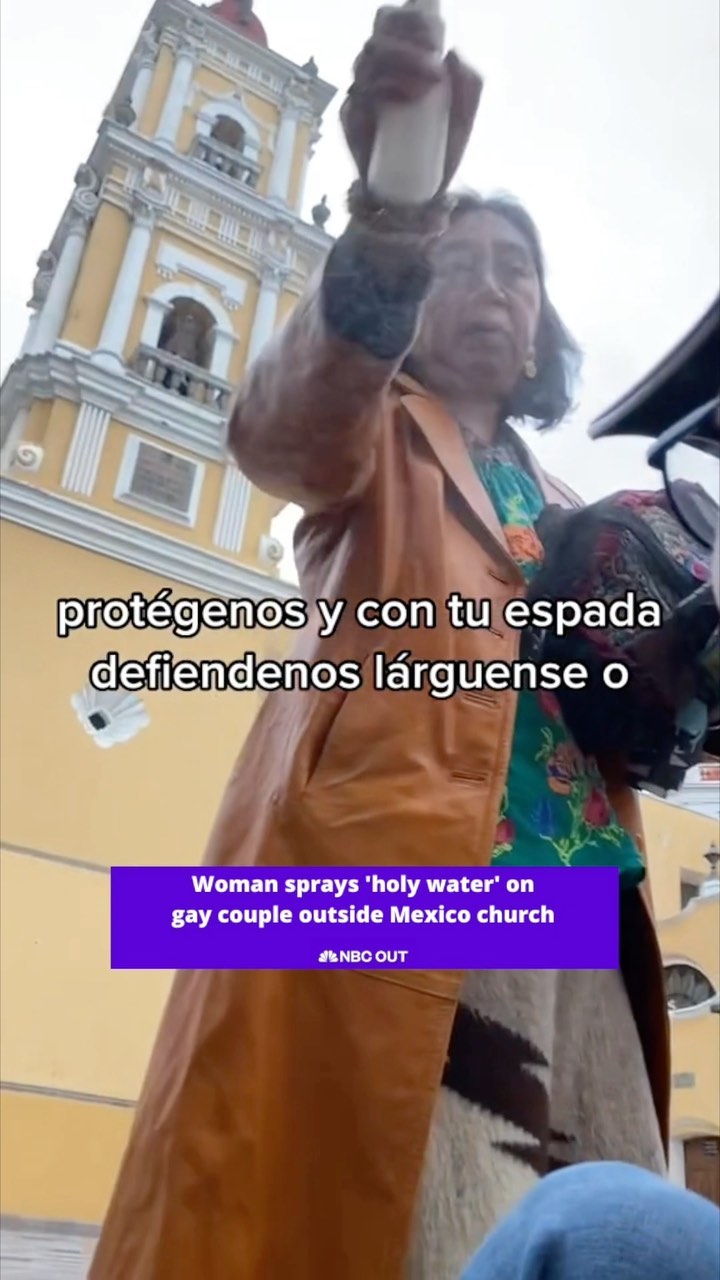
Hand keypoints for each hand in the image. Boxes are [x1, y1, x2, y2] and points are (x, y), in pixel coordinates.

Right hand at [341, 4, 482, 196]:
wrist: (421, 193)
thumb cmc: (441, 147)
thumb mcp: (465, 115)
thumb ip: (469, 84)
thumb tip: (453, 54)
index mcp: (402, 61)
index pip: (395, 21)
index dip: (410, 19)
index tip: (435, 39)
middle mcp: (377, 72)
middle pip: (378, 36)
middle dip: (405, 43)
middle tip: (432, 63)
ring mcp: (361, 95)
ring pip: (366, 61)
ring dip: (397, 68)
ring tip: (425, 88)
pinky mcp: (351, 121)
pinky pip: (354, 99)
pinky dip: (377, 95)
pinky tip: (399, 101)